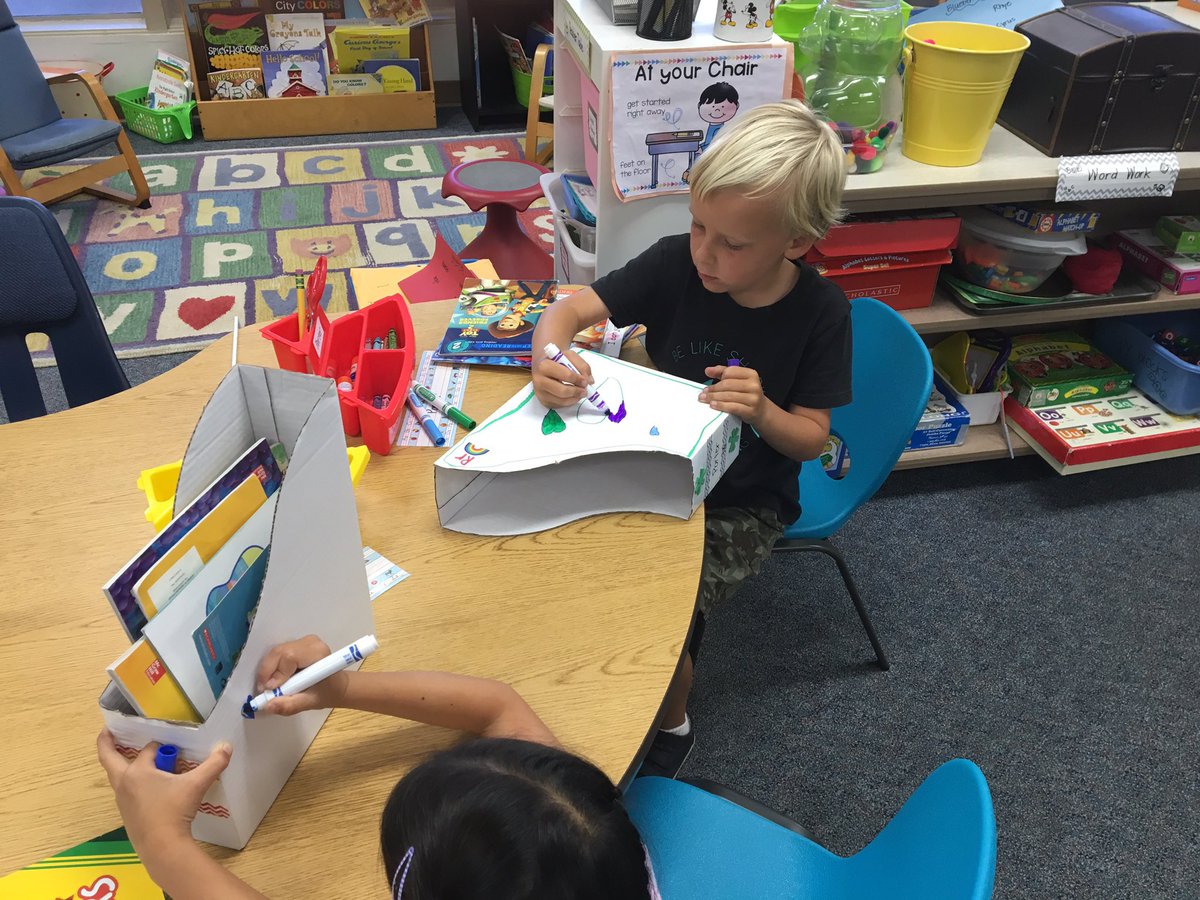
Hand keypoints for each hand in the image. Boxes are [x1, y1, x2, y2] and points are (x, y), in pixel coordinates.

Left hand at [97, 729, 231, 855]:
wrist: (162, 847)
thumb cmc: (175, 811)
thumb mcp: (196, 785)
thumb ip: (214, 763)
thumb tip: (226, 747)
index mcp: (137, 772)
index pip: (149, 749)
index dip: (162, 746)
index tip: (174, 749)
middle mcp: (124, 783)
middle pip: (108, 758)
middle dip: (106, 743)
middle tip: (108, 731)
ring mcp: (122, 801)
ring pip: (118, 776)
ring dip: (124, 766)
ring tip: (137, 761)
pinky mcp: (126, 815)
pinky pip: (126, 792)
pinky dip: (133, 784)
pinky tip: (150, 789)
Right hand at [254, 635, 347, 714]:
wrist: (337, 685)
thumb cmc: (327, 693)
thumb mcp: (309, 703)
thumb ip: (290, 706)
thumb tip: (268, 706)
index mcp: (318, 654)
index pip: (289, 657)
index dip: (276, 673)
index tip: (270, 690)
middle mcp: (311, 643)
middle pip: (279, 652)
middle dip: (267, 672)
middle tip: (264, 690)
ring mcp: (304, 641)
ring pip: (276, 653)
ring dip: (268, 670)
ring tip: (271, 687)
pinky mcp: (297, 644)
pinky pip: (278, 654)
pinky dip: (272, 667)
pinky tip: (276, 679)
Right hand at [532, 347, 591, 408]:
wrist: (544, 365)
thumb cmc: (558, 360)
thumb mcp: (570, 356)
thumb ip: (582, 366)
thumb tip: (590, 381)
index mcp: (544, 365)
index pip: (565, 375)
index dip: (577, 379)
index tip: (585, 381)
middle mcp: (538, 380)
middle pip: (562, 391)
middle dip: (576, 392)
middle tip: (585, 391)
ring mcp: (540, 392)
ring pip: (561, 400)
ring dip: (575, 398)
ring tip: (581, 393)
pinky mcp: (543, 401)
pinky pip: (559, 405)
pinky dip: (569, 402)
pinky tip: (573, 396)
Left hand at [699, 365, 766, 424]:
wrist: (761, 410)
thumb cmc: (746, 394)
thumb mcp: (738, 380)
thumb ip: (723, 372)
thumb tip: (708, 370)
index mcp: (751, 374)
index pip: (730, 372)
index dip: (718, 376)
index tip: (709, 382)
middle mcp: (754, 385)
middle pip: (728, 384)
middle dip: (713, 389)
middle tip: (703, 393)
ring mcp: (754, 398)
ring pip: (729, 396)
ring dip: (714, 398)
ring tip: (705, 399)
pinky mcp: (751, 410)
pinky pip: (733, 407)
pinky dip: (721, 406)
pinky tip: (713, 405)